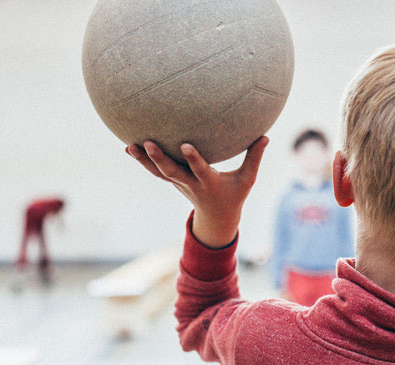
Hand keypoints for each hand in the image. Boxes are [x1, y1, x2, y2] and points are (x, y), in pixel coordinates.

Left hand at [126, 137, 269, 247]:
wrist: (217, 217)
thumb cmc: (235, 194)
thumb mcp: (247, 179)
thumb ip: (255, 157)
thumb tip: (265, 135)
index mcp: (209, 183)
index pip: (200, 170)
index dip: (192, 159)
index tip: (185, 144)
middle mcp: (190, 184)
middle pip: (171, 172)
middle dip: (159, 159)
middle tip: (148, 143)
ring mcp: (179, 184)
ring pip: (158, 173)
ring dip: (143, 161)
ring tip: (129, 146)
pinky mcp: (173, 182)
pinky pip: (155, 172)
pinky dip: (142, 162)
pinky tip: (128, 148)